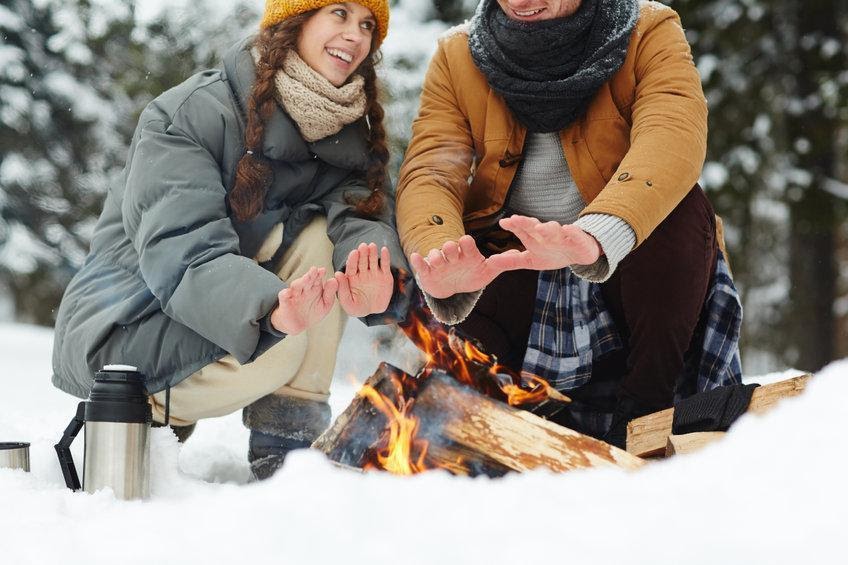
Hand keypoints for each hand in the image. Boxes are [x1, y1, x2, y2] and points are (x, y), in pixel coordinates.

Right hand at [270, 266, 337, 334]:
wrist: (298, 325)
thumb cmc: (312, 313)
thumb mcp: (325, 305)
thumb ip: (330, 293)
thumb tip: (334, 280)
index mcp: (314, 289)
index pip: (316, 279)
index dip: (319, 274)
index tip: (323, 270)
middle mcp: (304, 290)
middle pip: (306, 280)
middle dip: (310, 275)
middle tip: (314, 270)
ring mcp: (294, 295)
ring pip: (296, 286)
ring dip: (300, 281)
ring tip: (306, 278)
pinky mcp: (285, 303)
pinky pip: (284, 296)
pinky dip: (285, 293)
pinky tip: (288, 292)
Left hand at [334, 243, 393, 316]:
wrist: (373, 312)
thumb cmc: (358, 308)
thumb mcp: (347, 303)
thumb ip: (342, 289)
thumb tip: (337, 274)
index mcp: (352, 278)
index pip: (352, 266)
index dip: (353, 260)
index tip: (354, 253)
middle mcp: (363, 273)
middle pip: (362, 261)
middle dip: (362, 254)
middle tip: (363, 246)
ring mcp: (374, 274)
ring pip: (373, 261)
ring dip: (373, 253)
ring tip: (372, 246)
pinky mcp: (385, 276)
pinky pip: (385, 265)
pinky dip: (385, 257)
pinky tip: (384, 250)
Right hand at [409, 235, 506, 298]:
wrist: (453, 286)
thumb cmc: (471, 275)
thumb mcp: (487, 272)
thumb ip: (500, 264)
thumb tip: (517, 255)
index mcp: (467, 254)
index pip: (466, 243)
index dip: (466, 243)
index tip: (467, 242)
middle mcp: (452, 256)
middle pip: (449, 247)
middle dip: (450, 248)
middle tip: (452, 252)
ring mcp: (439, 264)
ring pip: (435, 256)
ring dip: (435, 257)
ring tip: (436, 261)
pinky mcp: (427, 272)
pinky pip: (420, 265)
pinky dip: (417, 261)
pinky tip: (416, 257)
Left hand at [485, 215, 601, 272]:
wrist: (579, 253)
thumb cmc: (553, 254)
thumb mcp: (530, 260)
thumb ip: (511, 261)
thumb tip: (489, 262)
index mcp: (535, 237)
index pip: (522, 230)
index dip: (513, 226)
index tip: (503, 222)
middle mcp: (546, 234)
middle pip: (534, 226)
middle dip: (525, 223)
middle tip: (514, 219)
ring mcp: (562, 236)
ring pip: (554, 230)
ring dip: (547, 228)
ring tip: (539, 228)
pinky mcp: (578, 239)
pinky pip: (575, 234)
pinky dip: (572, 232)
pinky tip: (567, 229)